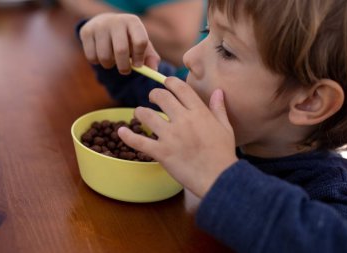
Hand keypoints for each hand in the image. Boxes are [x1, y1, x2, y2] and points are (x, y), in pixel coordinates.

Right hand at [80, 13, 159, 73]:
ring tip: (112, 60)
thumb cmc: (127, 38)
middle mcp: (116, 21)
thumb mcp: (140, 45)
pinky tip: (100, 54)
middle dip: (124, 67)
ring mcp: (100, 26)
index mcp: (133, 22)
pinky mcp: (86, 32)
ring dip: (110, 65)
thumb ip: (150, 58)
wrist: (105, 24)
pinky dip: (97, 62)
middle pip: (121, 51)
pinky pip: (92, 57)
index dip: (139, 57)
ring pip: (105, 57)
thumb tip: (153, 70)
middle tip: (125, 70)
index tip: (138, 65)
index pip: (140, 41)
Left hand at [117, 77, 238, 197]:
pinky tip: (121, 131)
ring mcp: (170, 136)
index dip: (170, 82)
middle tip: (152, 98)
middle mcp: (182, 120)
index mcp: (199, 112)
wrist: (219, 178)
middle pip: (161, 97)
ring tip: (139, 113)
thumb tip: (218, 92)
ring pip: (147, 115)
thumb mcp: (225, 128)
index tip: (166, 83)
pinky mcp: (161, 152)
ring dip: (140, 112)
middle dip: (154, 94)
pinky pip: (139, 141)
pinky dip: (127, 136)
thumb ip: (218, 108)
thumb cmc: (223, 154)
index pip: (180, 88)